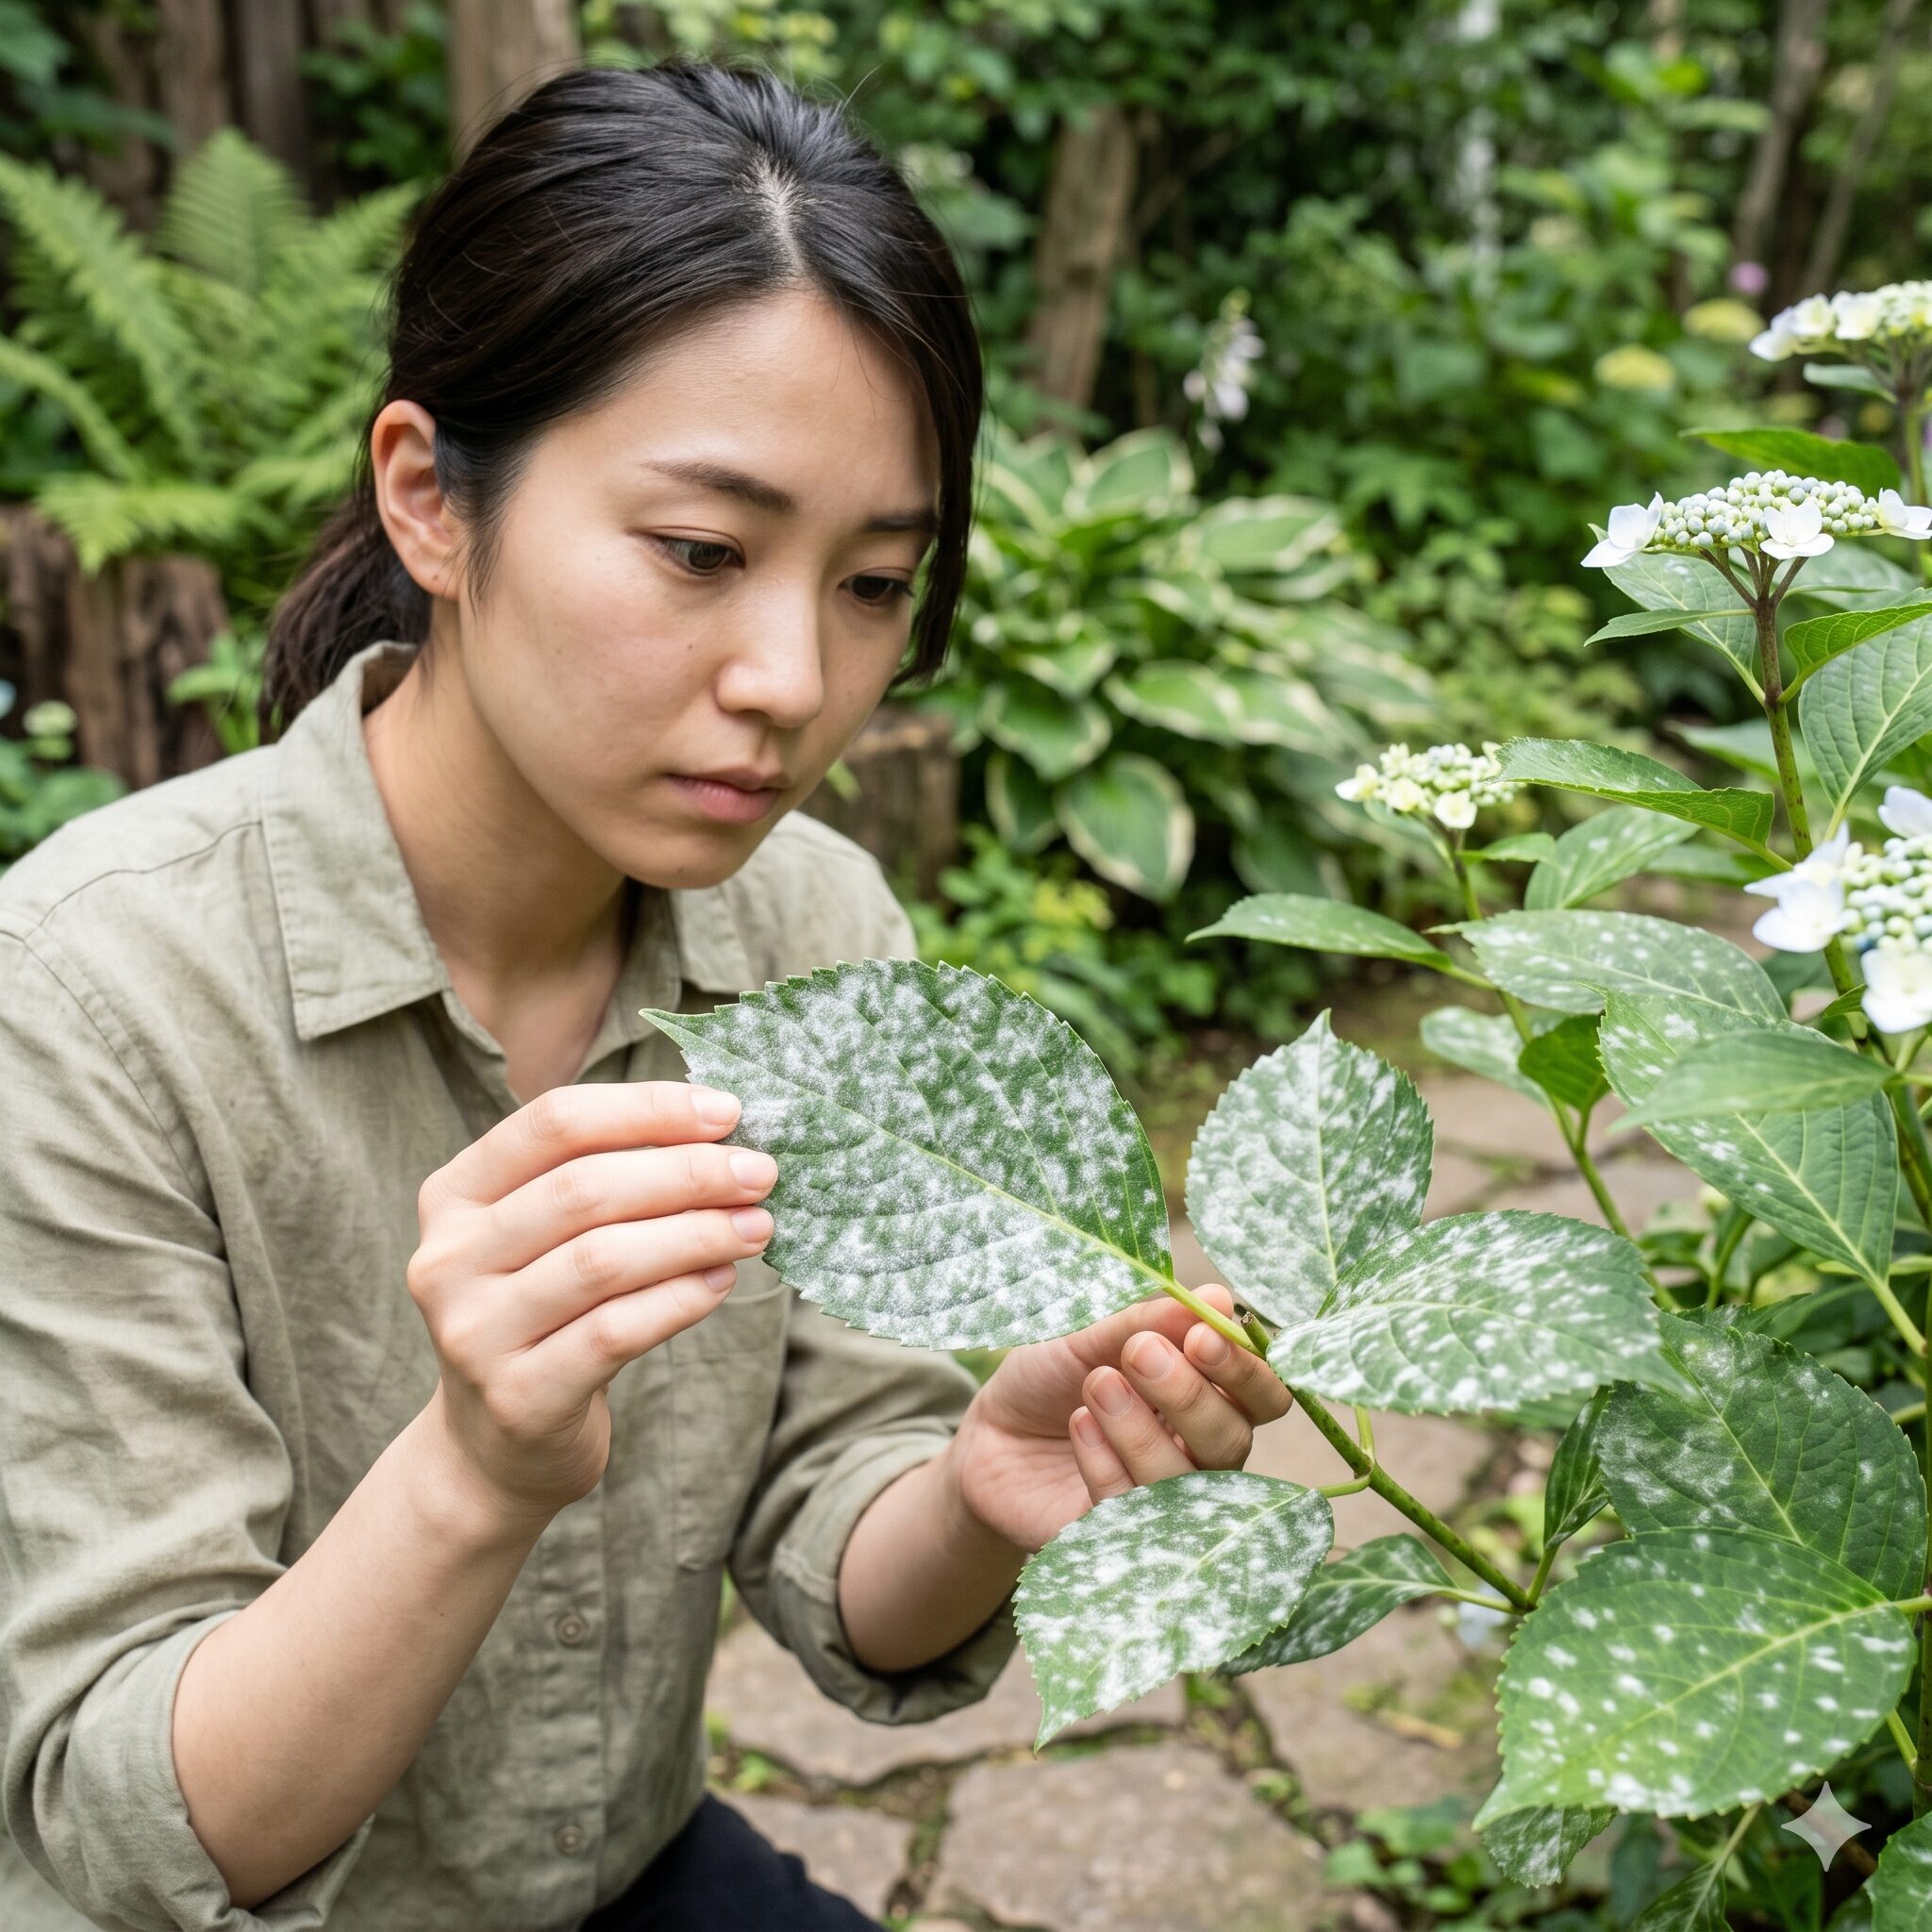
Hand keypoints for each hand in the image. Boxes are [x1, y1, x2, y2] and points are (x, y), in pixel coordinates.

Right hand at [407, 1081, 778, 1529]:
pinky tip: (722, 1281)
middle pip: (583, 1190)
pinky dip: (680, 1300)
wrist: (494, 1448)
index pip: (554, 1123)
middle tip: (759, 1172)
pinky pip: (614, 1332)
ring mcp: (474, 1332)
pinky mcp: (516, 1397)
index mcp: (454, 1195)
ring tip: (756, 1226)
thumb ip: (608, 1178)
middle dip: (686, 1172)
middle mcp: (447, 1259)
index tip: (728, 1112)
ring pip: (602, 1260)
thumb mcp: (549, 1237)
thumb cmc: (545, 1314)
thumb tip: (721, 1130)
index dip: (647, 1110)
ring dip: (696, 1234)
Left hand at [948, 1285, 1292, 1552]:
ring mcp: (1165, 1502)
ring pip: (1186, 1482)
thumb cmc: (1050, 1375)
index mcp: (1209, 1396)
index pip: (1262, 1395)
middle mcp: (1199, 1455)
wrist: (989, 1434)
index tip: (1201, 1337)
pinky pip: (1131, 1509)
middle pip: (1232, 1440)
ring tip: (1097, 1383)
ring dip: (1141, 1428)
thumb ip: (1150, 1322)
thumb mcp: (1089, 1336)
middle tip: (1139, 1354)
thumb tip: (1219, 1300)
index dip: (1244, 1370)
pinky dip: (1106, 1461)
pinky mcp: (1121, 1537)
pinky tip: (1078, 1423)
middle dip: (1190, 1396)